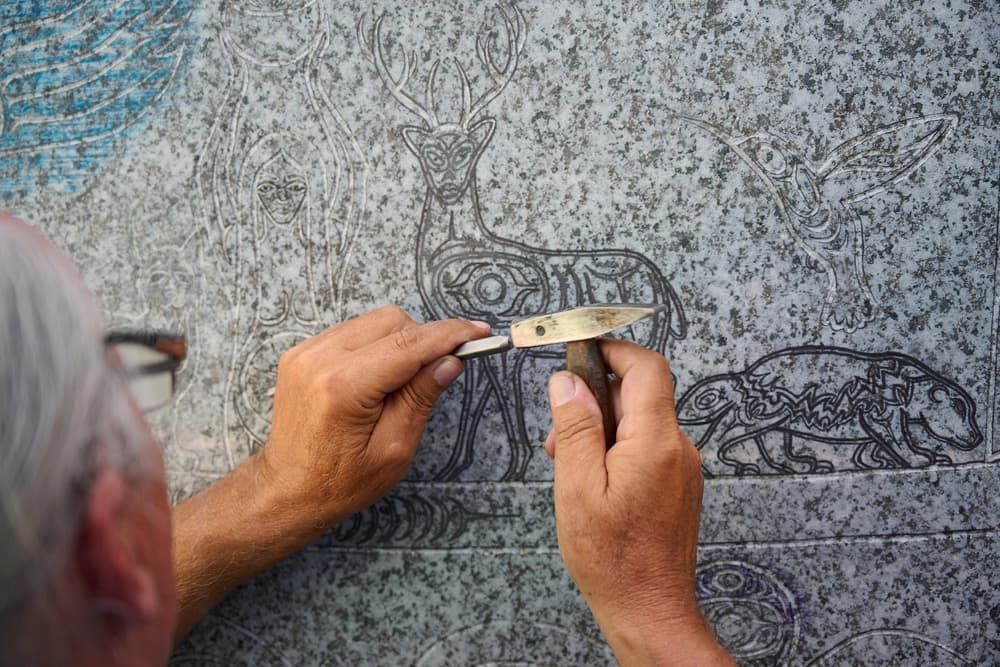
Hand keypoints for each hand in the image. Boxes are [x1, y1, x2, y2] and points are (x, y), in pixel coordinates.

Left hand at [260, 305, 489, 523]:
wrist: (287, 491)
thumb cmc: (339, 481)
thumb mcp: (393, 449)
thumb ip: (420, 398)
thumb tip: (449, 361)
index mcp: (343, 387)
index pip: (409, 344)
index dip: (450, 335)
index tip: (478, 331)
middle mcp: (320, 360)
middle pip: (392, 322)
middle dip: (423, 340)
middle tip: (436, 372)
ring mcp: (306, 353)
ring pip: (373, 322)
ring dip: (399, 342)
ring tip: (399, 385)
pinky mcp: (301, 353)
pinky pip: (352, 332)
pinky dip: (375, 346)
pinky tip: (376, 380)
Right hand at [545, 339, 731, 665]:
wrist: (650, 608)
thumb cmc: (613, 560)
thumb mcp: (577, 488)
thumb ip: (575, 428)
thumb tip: (568, 382)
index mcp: (655, 442)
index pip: (646, 367)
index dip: (613, 350)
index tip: (581, 350)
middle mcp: (677, 448)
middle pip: (640, 393)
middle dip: (595, 399)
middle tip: (560, 433)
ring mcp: (681, 467)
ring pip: (640, 421)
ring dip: (602, 428)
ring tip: (571, 465)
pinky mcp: (678, 484)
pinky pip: (646, 446)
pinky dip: (616, 449)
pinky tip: (593, 479)